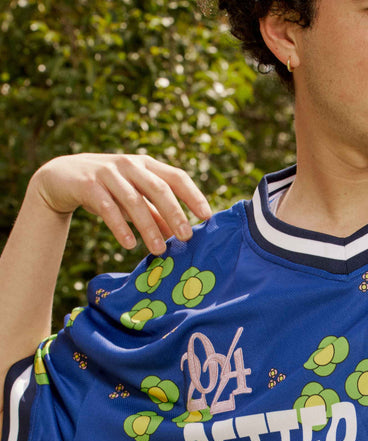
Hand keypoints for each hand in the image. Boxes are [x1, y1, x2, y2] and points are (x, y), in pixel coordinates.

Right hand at [30, 153, 211, 255]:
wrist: (62, 178)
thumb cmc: (108, 190)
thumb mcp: (134, 199)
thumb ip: (156, 215)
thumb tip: (179, 236)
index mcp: (147, 166)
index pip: (176, 177)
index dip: (193, 195)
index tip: (207, 216)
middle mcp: (130, 165)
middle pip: (158, 188)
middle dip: (175, 213)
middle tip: (187, 237)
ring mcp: (108, 173)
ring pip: (134, 200)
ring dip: (149, 227)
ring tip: (159, 250)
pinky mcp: (88, 184)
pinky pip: (107, 207)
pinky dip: (119, 226)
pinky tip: (129, 244)